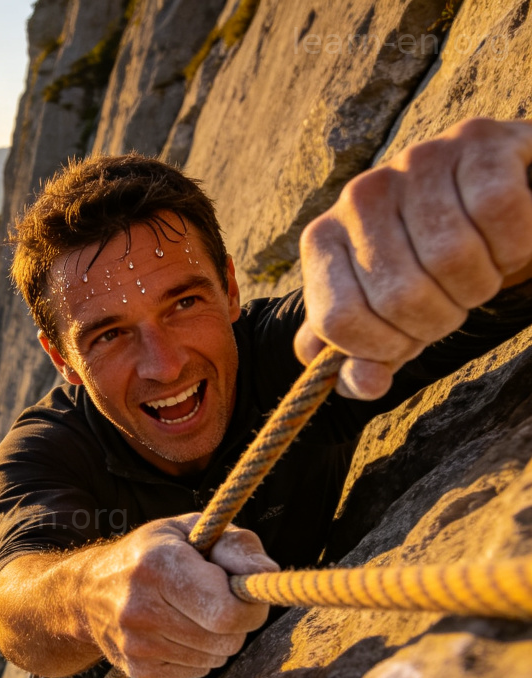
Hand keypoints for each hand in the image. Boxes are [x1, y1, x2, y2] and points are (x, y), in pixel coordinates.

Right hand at [78, 513, 277, 677]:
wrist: (86, 591)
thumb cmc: (151, 553)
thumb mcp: (189, 530)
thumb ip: (236, 546)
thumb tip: (268, 577)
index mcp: (157, 565)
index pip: (227, 612)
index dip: (250, 606)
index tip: (245, 593)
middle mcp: (140, 607)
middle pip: (226, 640)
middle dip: (236, 623)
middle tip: (221, 603)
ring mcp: (135, 643)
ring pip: (214, 659)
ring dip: (217, 639)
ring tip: (193, 613)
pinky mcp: (135, 669)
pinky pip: (195, 672)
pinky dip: (197, 655)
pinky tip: (177, 632)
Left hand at [296, 118, 531, 398]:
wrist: (493, 200)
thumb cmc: (427, 275)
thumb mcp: (386, 325)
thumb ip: (362, 362)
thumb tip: (364, 383)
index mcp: (321, 243)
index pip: (339, 321)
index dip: (384, 348)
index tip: (408, 340)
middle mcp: (358, 196)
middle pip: (400, 296)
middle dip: (440, 319)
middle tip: (453, 303)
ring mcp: (413, 162)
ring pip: (452, 256)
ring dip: (481, 283)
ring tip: (479, 270)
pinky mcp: (474, 139)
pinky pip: (499, 210)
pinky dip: (516, 243)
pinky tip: (507, 241)